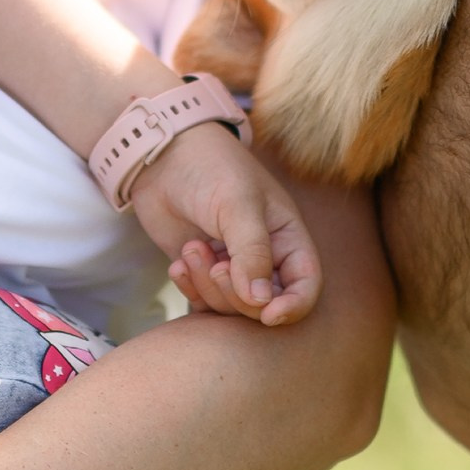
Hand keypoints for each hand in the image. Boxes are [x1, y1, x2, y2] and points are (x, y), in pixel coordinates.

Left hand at [129, 125, 322, 326]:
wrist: (163, 154)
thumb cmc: (210, 168)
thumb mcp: (237, 204)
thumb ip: (252, 253)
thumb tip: (261, 302)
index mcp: (286, 237)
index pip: (305, 285)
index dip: (293, 306)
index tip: (268, 315)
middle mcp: (264, 256)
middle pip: (263, 304)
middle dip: (236, 294)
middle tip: (214, 265)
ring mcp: (230, 265)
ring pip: (229, 306)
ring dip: (206, 285)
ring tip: (191, 250)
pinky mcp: (200, 269)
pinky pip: (201, 300)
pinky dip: (189, 289)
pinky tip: (178, 264)